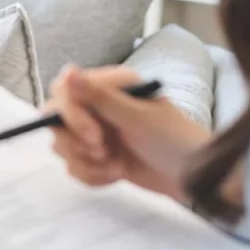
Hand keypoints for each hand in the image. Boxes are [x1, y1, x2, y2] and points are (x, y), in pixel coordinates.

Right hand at [45, 64, 211, 203]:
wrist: (193, 177)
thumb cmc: (173, 139)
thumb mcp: (138, 117)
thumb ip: (100, 97)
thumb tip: (68, 72)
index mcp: (109, 87)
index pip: (65, 92)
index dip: (71, 115)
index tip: (93, 135)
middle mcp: (97, 106)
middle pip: (56, 120)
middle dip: (76, 143)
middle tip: (104, 152)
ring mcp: (95, 132)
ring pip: (62, 147)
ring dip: (86, 163)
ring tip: (116, 167)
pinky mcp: (97, 158)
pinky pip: (74, 168)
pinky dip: (92, 176)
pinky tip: (116, 175)